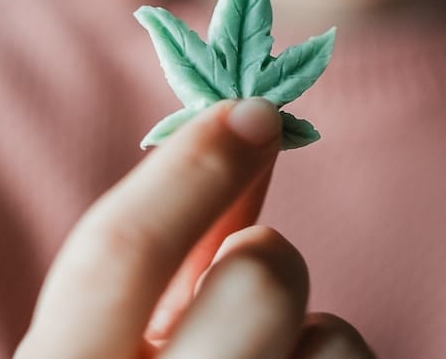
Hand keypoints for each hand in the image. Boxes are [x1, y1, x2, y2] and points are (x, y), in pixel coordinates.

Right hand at [14, 99, 374, 357]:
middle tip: (247, 283)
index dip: (188, 168)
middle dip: (266, 258)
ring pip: (335, 338)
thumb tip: (237, 132)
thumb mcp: (110, 345)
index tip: (251, 110)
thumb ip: (167, 250)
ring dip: (307, 338)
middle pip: (259, 282)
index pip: (116, 256)